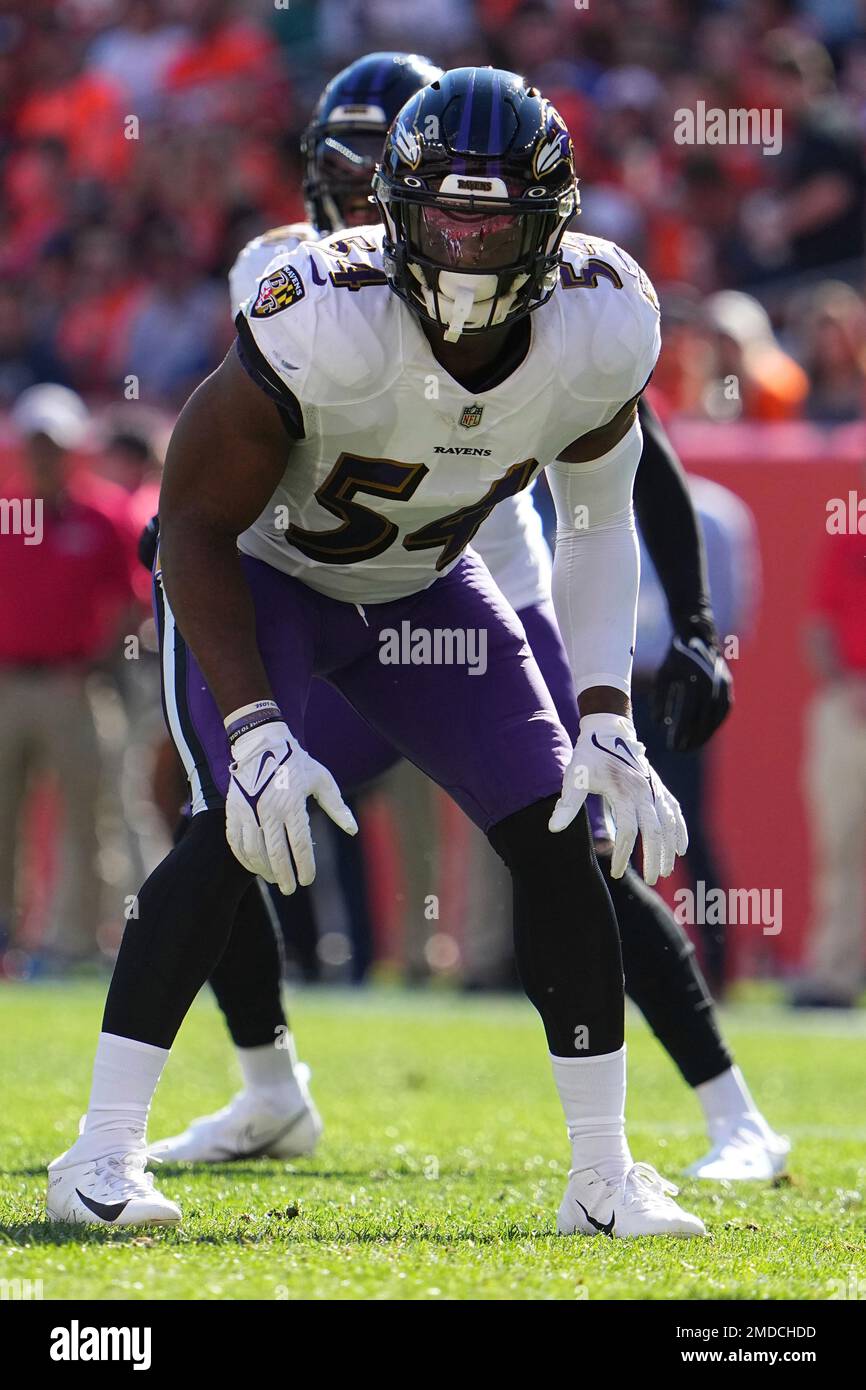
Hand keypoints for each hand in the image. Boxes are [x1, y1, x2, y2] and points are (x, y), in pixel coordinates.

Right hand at [225, 720, 357, 893]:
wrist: (261, 743)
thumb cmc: (296, 762)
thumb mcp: (322, 780)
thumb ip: (337, 807)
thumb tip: (353, 830)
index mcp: (292, 804)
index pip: (300, 845)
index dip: (305, 867)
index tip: (307, 880)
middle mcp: (268, 810)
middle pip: (276, 854)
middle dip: (284, 876)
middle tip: (290, 889)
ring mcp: (248, 811)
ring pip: (254, 852)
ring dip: (264, 870)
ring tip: (274, 879)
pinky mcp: (234, 810)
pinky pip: (236, 842)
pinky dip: (244, 858)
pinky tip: (254, 866)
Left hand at [549, 712, 687, 884]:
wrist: (609, 732)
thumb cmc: (589, 757)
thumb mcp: (574, 777)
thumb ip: (568, 804)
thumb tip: (553, 828)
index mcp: (624, 791)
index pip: (628, 830)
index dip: (624, 854)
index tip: (616, 873)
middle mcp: (644, 792)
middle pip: (654, 831)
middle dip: (654, 858)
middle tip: (652, 880)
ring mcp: (655, 789)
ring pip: (668, 824)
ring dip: (669, 848)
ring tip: (666, 871)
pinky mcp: (659, 788)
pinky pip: (675, 812)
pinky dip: (680, 830)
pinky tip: (681, 849)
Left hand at [650, 631, 732, 750]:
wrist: (696, 637)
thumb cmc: (674, 659)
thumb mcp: (662, 677)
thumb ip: (660, 700)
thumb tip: (660, 724)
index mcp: (694, 678)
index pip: (688, 712)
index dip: (681, 731)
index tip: (672, 746)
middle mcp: (712, 681)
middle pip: (704, 717)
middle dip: (693, 737)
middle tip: (680, 750)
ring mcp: (723, 683)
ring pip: (717, 716)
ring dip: (706, 734)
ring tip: (691, 746)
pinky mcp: (727, 685)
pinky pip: (723, 710)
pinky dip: (715, 724)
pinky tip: (704, 734)